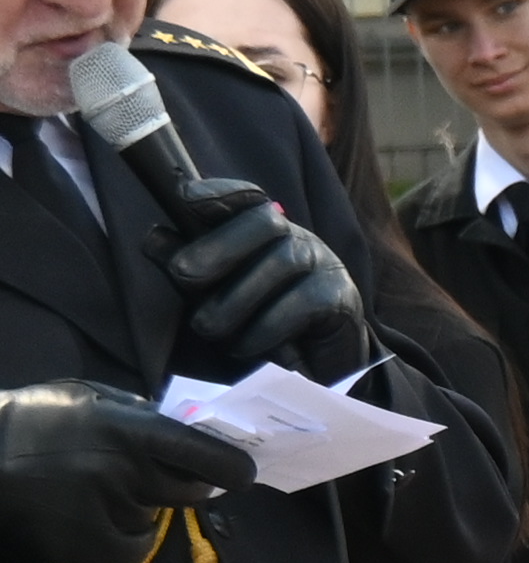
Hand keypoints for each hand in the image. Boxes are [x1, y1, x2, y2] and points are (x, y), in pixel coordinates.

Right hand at [0, 375, 243, 562]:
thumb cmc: (36, 423)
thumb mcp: (86, 397)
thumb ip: (138, 412)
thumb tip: (189, 427)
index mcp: (122, 428)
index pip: (197, 449)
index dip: (229, 465)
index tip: (245, 474)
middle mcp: (120, 470)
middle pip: (189, 490)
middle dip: (181, 483)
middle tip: (146, 474)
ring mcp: (108, 511)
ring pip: (157, 517)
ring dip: (141, 507)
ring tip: (94, 490)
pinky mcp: (95, 548)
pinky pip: (137, 548)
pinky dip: (126, 538)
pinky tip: (94, 518)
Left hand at [156, 173, 368, 378]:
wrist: (321, 371)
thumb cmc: (264, 328)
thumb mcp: (219, 296)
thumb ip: (190, 268)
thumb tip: (153, 239)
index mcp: (267, 233)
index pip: (247, 198)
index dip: (220, 191)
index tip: (186, 197)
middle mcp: (299, 239)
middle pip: (264, 221)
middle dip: (218, 246)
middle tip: (183, 274)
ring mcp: (325, 265)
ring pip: (279, 264)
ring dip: (234, 301)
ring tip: (211, 329)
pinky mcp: (341, 298)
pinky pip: (300, 304)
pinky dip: (265, 328)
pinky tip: (249, 345)